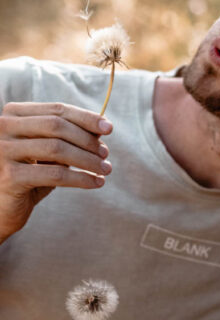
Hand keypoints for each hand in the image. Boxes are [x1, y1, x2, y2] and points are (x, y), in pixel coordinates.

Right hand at [0, 101, 112, 240]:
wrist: (1, 208)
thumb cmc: (28, 177)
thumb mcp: (47, 153)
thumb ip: (67, 138)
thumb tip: (101, 128)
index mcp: (13, 115)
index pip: (56, 110)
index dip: (85, 118)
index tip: (108, 128)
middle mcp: (3, 127)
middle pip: (57, 126)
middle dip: (87, 139)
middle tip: (105, 154)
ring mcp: (3, 150)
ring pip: (57, 149)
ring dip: (87, 159)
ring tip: (105, 169)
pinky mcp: (10, 176)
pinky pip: (55, 174)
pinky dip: (81, 178)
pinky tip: (96, 183)